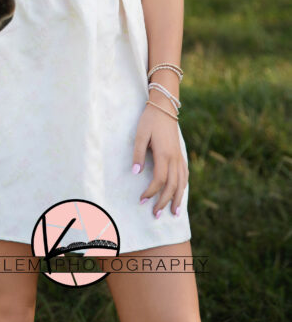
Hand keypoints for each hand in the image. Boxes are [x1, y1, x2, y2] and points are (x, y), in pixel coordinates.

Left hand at [131, 102, 187, 218]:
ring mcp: (179, 156)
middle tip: (156, 215)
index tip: (141, 200)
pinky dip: (183, 187)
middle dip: (164, 202)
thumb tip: (135, 172)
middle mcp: (174, 158)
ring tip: (174, 212)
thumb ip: (138, 153)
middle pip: (172, 186)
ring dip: (177, 198)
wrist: (164, 107)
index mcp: (164, 154)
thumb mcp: (140, 134)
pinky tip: (181, 193)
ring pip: (181, 182)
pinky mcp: (180, 154)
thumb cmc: (150, 120)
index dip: (151, 192)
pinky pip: (185, 174)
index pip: (159, 180)